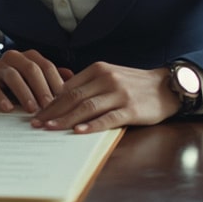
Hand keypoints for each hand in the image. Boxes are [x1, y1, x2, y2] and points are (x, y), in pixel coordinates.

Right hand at [0, 49, 73, 113]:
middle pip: (31, 69)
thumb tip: (73, 79)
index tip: (63, 99)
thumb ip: (52, 78)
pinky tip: (8, 108)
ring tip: (31, 109)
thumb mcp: (35, 78)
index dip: (55, 82)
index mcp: (30, 57)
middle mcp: (15, 58)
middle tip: (49, 105)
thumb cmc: (15, 80)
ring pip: (13, 76)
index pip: (46, 66)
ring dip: (24, 93)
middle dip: (42, 88)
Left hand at [31, 62, 178, 132]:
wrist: (167, 86)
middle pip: (73, 97)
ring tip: (49, 128)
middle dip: (52, 111)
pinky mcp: (131, 108)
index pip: (68, 87)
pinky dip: (91, 125)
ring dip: (65, 119)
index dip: (50, 101)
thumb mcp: (109, 76)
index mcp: (98, 70)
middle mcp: (107, 79)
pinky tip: (78, 132)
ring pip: (86, 107)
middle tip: (36, 123)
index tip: (36, 112)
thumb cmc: (134, 84)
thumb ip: (88, 85)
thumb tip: (60, 98)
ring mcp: (119, 93)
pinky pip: (107, 118)